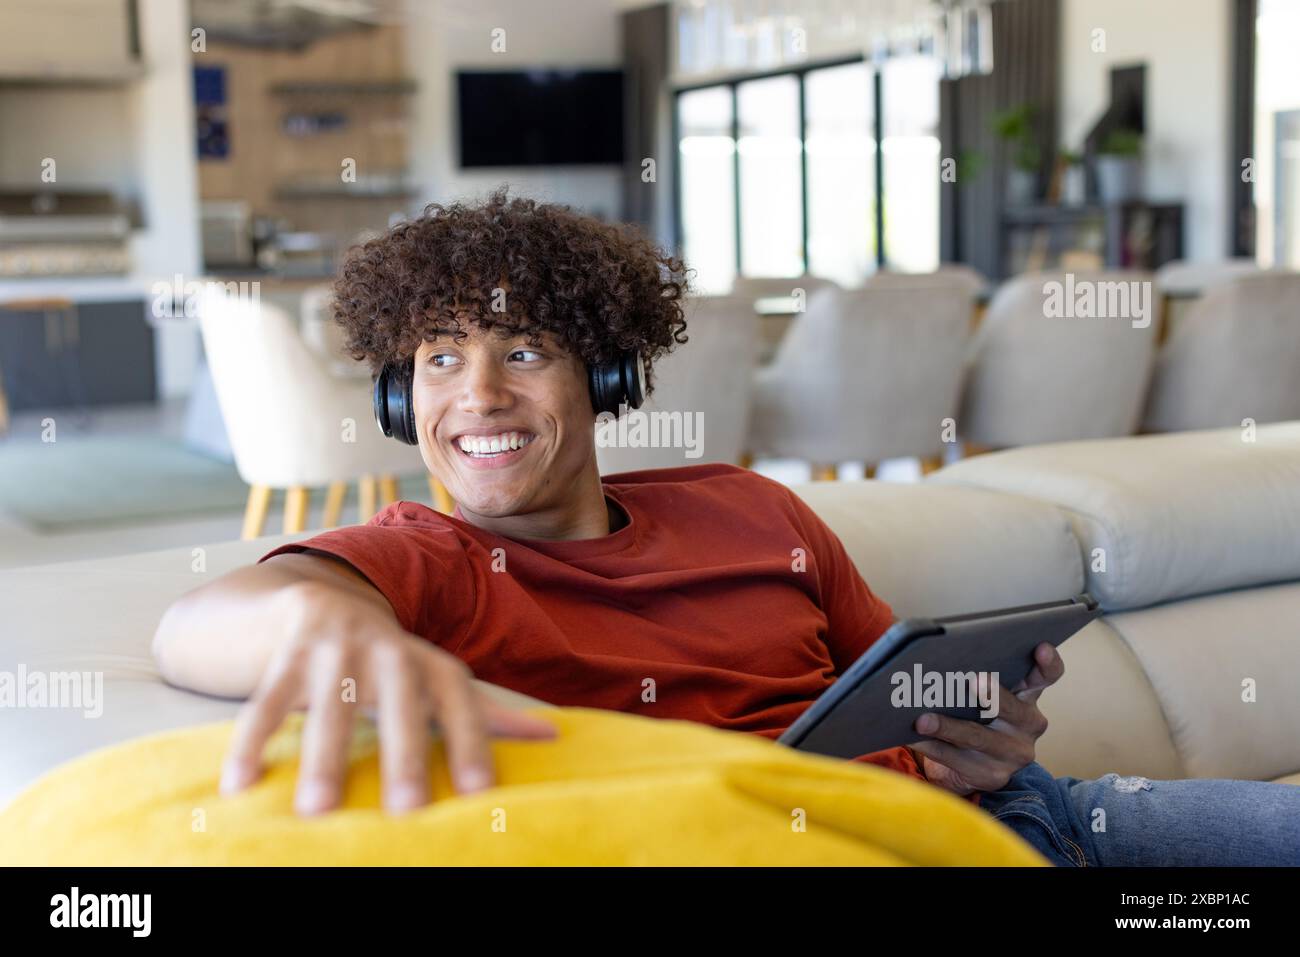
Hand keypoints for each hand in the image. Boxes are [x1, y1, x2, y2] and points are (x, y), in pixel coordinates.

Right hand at [219, 581, 555, 815]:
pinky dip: (252, 741)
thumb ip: (486, 712)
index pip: (460, 700)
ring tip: (317, 812)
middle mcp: (387, 647)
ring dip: (322, 757)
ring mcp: (335, 645)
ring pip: (329, 705)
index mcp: (428, 660)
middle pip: (399, 703)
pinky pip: (267, 699)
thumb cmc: (389, 662)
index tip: (480, 792)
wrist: (314, 601)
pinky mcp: (287, 650)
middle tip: (406, 809)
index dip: (473, 741)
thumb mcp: (435, 679)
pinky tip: (238, 786)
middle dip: (404, 753)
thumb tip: (555, 735)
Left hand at [909, 642, 1063, 795]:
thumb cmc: (972, 714)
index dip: (1048, 663)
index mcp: (1028, 695)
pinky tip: (912, 738)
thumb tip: (940, 659)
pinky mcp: (992, 776)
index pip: (1047, 676)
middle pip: (1014, 709)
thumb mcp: (981, 695)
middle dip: (993, 695)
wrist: (965, 762)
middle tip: (974, 681)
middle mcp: (1028, 725)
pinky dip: (932, 748)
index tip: (1041, 647)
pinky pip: (957, 760)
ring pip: (979, 737)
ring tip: (922, 719)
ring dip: (948, 727)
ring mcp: (1013, 754)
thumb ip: (976, 678)